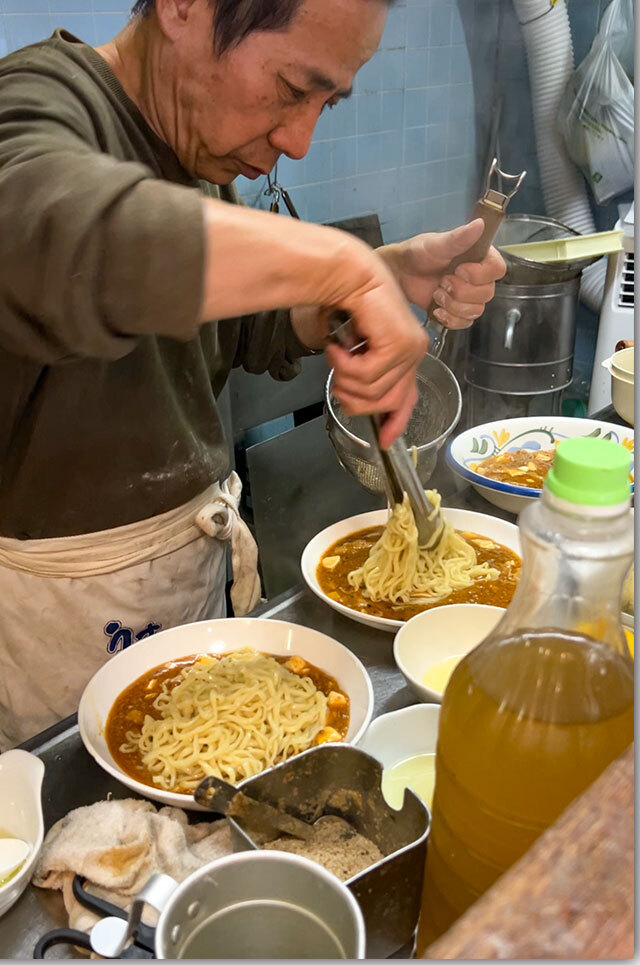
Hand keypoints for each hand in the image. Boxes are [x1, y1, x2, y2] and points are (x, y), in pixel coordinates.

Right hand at [291, 247, 427, 447]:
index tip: (383, 442)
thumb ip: (364, 374)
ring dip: (344, 377)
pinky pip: (365, 376)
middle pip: (387, 403)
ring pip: (372, 391)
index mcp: (408, 355)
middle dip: (355, 399)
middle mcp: (414, 353)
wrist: (346, 274)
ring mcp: (409, 349)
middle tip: (337, 380)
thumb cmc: (345, 306)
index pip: (408, 399)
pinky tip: (339, 346)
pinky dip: (344, 365)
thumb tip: (358, 404)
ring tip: (336, 355)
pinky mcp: (398, 344)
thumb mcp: (355, 350)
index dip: (395, 422)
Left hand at [379, 219, 505, 328]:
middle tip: (442, 281)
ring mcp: (470, 296)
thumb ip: (459, 237)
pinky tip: (437, 308)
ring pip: (476, 310)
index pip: (497, 269)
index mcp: (479, 257)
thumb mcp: (437, 244)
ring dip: (453, 304)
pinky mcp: (459, 312)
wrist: (402, 274)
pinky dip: (450, 318)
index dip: (480, 274)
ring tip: (437, 293)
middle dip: (461, 291)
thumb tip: (479, 224)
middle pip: (487, 293)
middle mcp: (479, 277)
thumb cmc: (419, 254)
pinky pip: (465, 322)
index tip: (459, 270)